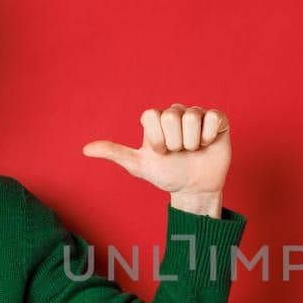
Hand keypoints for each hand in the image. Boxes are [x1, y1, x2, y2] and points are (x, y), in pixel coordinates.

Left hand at [83, 103, 231, 214]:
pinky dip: (209, 136)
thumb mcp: (139, 166)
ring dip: (192, 142)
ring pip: (193, 117)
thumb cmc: (167, 175)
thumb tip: (85, 150)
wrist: (195, 189)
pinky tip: (207, 145)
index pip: (151, 115)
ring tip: (193, 150)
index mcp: (156, 120)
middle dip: (175, 142)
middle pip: (172, 115)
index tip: (160, 152)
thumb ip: (115, 153)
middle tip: (178, 152)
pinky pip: (213, 117)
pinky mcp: (217, 120)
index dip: (156, 138)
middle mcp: (176, 113)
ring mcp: (197, 115)